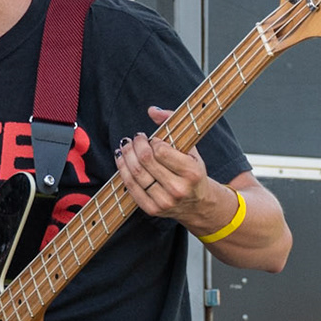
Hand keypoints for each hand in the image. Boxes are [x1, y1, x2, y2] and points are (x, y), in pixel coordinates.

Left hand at [115, 107, 230, 230]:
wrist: (199, 204)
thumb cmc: (193, 172)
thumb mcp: (191, 149)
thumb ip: (173, 126)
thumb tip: (152, 110)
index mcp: (191, 173)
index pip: (161, 151)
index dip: (152, 141)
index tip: (152, 138)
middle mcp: (178, 189)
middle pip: (145, 160)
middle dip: (136, 144)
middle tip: (136, 138)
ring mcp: (164, 201)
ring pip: (135, 173)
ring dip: (126, 154)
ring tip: (126, 145)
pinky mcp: (152, 209)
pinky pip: (130, 186)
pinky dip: (122, 169)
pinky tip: (122, 158)